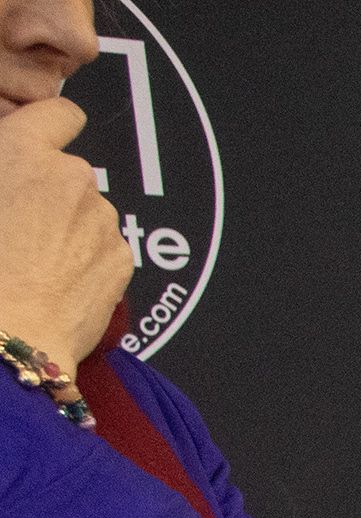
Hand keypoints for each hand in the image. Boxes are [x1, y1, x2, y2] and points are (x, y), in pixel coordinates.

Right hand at [0, 99, 129, 373]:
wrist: (7, 334)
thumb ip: (2, 167)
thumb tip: (10, 171)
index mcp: (25, 151)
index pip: (59, 113)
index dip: (51, 125)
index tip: (42, 141)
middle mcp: (73, 177)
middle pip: (68, 172)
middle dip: (48, 191)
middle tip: (15, 224)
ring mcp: (104, 220)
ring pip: (88, 213)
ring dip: (68, 227)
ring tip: (33, 261)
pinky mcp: (123, 259)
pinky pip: (104, 247)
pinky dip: (86, 258)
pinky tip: (57, 281)